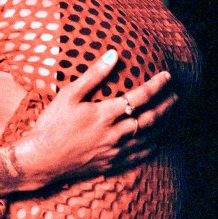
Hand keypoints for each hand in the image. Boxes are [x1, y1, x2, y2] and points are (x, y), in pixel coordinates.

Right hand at [0, 50, 176, 199]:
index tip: (167, 76)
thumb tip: (113, 54)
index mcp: (105, 114)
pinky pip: (137, 156)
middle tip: (176, 96)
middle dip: (165, 106)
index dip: (156, 85)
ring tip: (170, 115)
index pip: (139, 97)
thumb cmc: (52, 123)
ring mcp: (113, 151)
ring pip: (147, 138)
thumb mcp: (69, 93)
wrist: (42, 158)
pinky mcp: (109, 164)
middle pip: (149, 119)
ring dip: (162, 125)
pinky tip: (155, 143)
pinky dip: (150, 147)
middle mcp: (114, 133)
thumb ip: (94, 74)